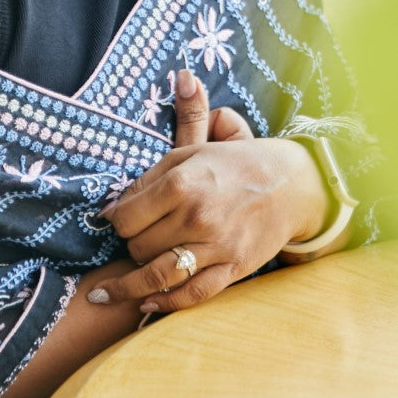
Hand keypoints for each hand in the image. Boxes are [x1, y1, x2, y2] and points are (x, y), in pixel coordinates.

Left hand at [90, 72, 329, 315]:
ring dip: (129, 288)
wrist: (292, 185)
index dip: (115, 220)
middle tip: (132, 240)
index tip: (115, 219)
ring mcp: (215, 247)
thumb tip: (170, 92)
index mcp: (182, 184)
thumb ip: (172, 132)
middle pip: (137, 247)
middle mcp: (196, 217)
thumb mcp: (198, 144)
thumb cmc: (236, 164)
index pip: (125, 217)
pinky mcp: (232, 269)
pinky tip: (147, 305)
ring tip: (106, 294)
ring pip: (158, 276)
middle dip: (129, 245)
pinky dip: (166, 304)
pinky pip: (192, 296)